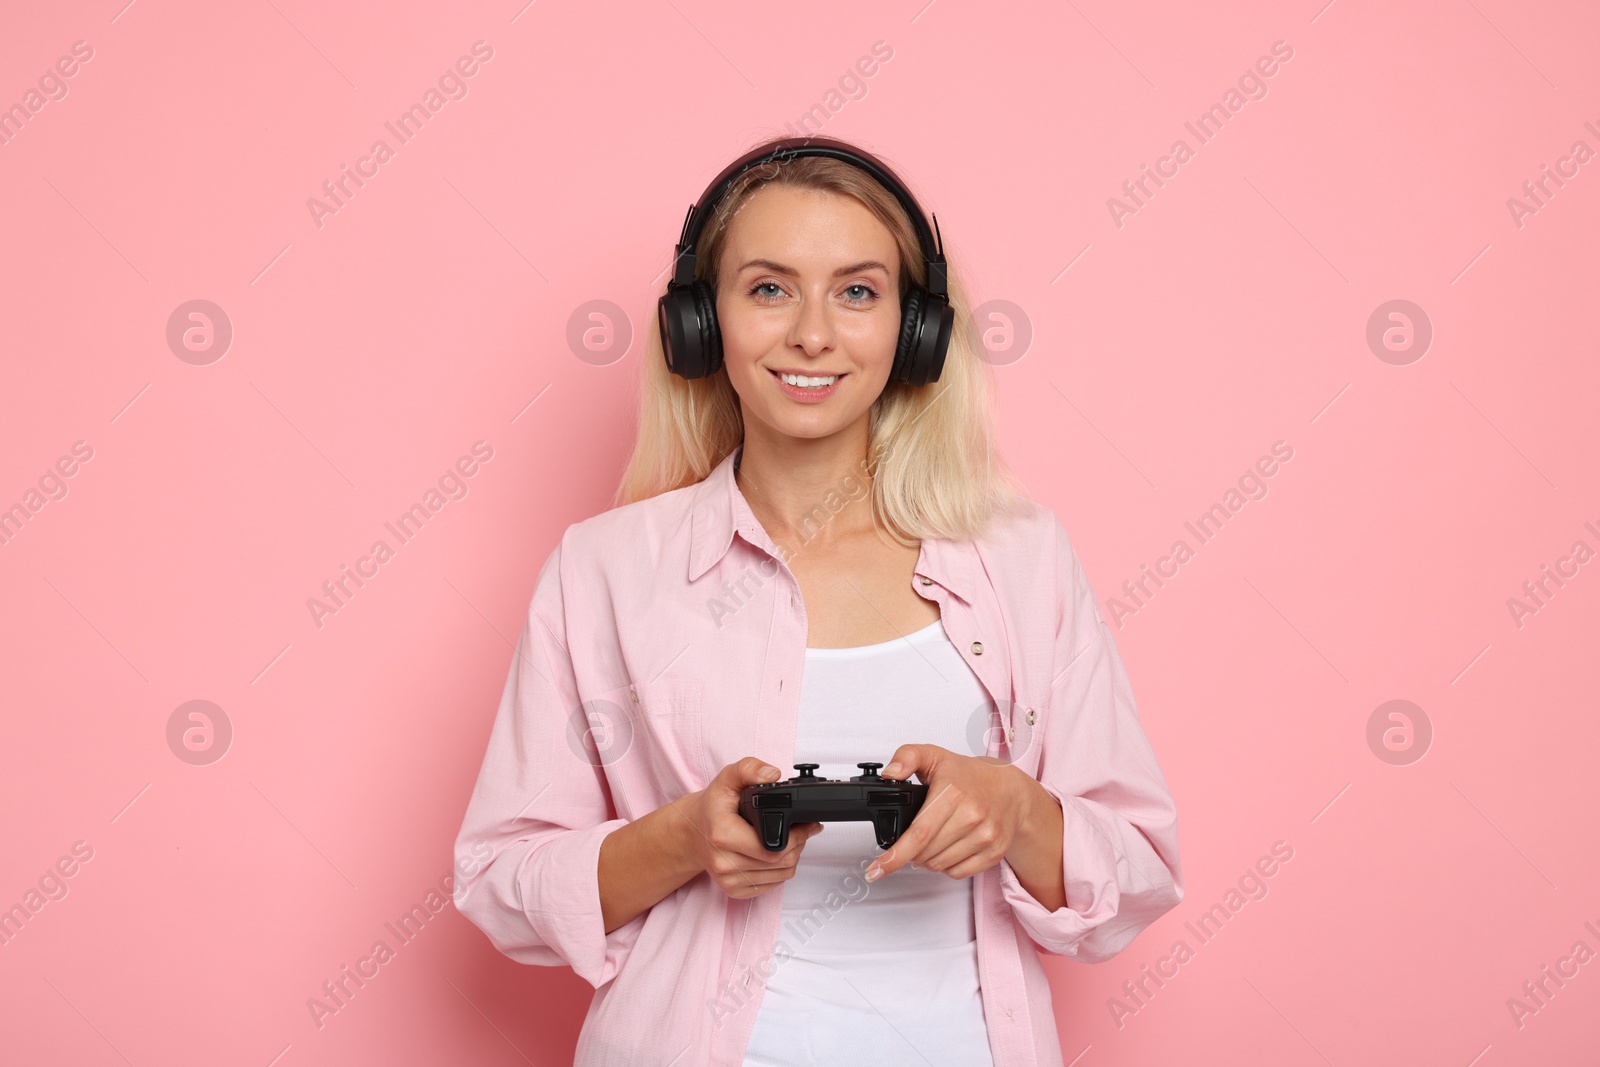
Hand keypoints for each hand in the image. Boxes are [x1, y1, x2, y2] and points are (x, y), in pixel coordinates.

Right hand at [677, 757, 822, 899]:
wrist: (693, 831)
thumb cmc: (713, 806)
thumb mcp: (728, 778)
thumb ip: (749, 768)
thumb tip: (771, 774)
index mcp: (722, 835)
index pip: (773, 848)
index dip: (796, 836)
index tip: (803, 823)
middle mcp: (723, 862)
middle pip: (781, 862)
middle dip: (798, 844)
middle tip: (799, 828)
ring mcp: (728, 880)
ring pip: (781, 875)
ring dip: (793, 857)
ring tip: (787, 839)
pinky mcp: (734, 891)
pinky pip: (772, 885)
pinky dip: (781, 870)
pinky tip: (775, 853)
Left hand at [865, 744, 1037, 882]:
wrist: (1011, 790)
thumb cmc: (969, 775)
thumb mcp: (935, 755)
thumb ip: (907, 757)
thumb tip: (890, 773)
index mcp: (953, 793)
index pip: (919, 833)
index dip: (894, 856)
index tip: (876, 869)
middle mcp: (972, 816)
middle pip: (926, 853)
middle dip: (910, 854)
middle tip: (910, 842)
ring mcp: (985, 836)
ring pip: (940, 865)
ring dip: (926, 861)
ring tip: (928, 844)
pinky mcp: (994, 852)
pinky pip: (958, 873)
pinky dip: (946, 867)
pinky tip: (945, 851)